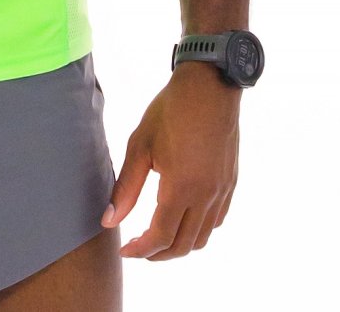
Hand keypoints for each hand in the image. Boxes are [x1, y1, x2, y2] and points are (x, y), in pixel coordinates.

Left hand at [101, 62, 239, 258]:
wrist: (210, 85)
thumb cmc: (171, 110)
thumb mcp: (140, 146)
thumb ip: (125, 188)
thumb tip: (109, 221)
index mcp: (181, 188)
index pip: (160, 237)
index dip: (140, 250)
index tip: (123, 250)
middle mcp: (206, 196)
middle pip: (183, 245)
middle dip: (157, 254)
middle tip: (137, 248)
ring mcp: (222, 191)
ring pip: (203, 237)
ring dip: (179, 245)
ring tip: (157, 238)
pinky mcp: (230, 183)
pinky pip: (217, 221)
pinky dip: (198, 231)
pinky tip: (182, 219)